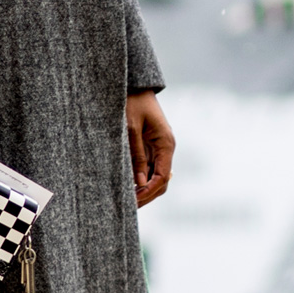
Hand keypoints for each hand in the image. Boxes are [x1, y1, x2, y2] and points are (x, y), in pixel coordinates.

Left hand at [126, 90, 174, 207]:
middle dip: (148, 195)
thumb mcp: (131, 129)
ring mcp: (160, 148)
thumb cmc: (131, 103)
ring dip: (144, 189)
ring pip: (156, 177)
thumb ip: (136, 155)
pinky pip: (149, 168)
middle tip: (129, 206)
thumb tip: (141, 182)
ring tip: (127, 199)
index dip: (149, 191)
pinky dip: (141, 180)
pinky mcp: (151, 147)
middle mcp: (166, 148)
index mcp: (166, 143)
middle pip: (162, 181)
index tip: (134, 200)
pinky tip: (128, 186)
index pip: (163, 177)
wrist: (134, 86)